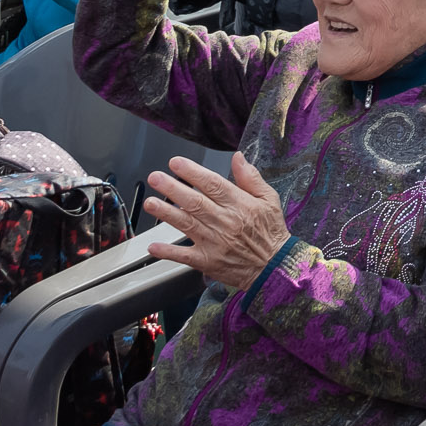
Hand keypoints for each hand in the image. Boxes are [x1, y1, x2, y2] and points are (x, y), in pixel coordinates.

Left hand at [143, 155, 292, 290]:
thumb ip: (251, 177)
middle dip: (172, 188)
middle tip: (155, 178)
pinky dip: (168, 251)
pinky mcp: (207, 261)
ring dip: (166, 213)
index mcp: (239, 204)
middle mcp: (225, 221)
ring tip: (150, 203)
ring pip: (186, 224)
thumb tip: (238, 157)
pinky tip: (153, 245)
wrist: (275, 267)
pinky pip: (184, 255)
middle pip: (195, 202)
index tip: (176, 163)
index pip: (212, 184)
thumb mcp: (269, 199)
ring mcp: (214, 242)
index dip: (192, 172)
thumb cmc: (271, 232)